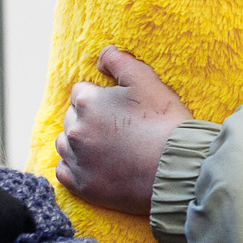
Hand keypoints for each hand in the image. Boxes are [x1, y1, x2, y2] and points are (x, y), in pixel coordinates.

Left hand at [54, 47, 192, 215]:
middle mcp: (75, 130)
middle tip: (118, 129)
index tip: (119, 109)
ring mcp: (78, 160)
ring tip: (106, 147)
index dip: (101, 98)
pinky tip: (94, 166)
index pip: (81, 92)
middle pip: (72, 118)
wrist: (178, 168)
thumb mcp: (146, 80)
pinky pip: (64, 173)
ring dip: (79, 142)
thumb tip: (102, 55)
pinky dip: (75, 168)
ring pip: (65, 144)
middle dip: (89, 119)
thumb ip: (119, 61)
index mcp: (87, 102)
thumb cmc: (164, 123)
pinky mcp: (83, 186)